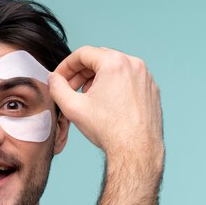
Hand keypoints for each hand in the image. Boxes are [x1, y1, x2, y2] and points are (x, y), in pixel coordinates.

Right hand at [49, 46, 163, 168]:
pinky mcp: (152, 90)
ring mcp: (146, 77)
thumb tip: (53, 79)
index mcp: (115, 63)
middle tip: (70, 89)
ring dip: (97, 79)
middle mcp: (134, 64)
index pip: (83, 54)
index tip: (59, 78)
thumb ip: (57, 88)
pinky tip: (106, 104)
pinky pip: (129, 80)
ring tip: (87, 98)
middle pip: (99, 59)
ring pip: (115, 69)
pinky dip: (114, 86)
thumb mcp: (73, 107)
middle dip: (81, 73)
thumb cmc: (109, 129)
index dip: (66, 65)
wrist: (136, 150)